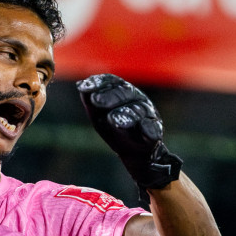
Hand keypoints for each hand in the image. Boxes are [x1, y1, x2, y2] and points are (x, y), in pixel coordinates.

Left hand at [76, 74, 182, 198]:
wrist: (133, 152)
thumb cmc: (113, 129)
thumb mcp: (98, 115)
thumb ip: (90, 101)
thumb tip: (80, 85)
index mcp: (123, 92)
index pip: (112, 83)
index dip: (99, 84)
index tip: (84, 88)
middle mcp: (137, 100)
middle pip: (125, 94)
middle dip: (110, 97)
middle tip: (96, 101)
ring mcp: (147, 115)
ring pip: (138, 111)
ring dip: (126, 114)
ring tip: (113, 119)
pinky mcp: (154, 132)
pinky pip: (153, 129)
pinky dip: (150, 130)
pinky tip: (146, 131)